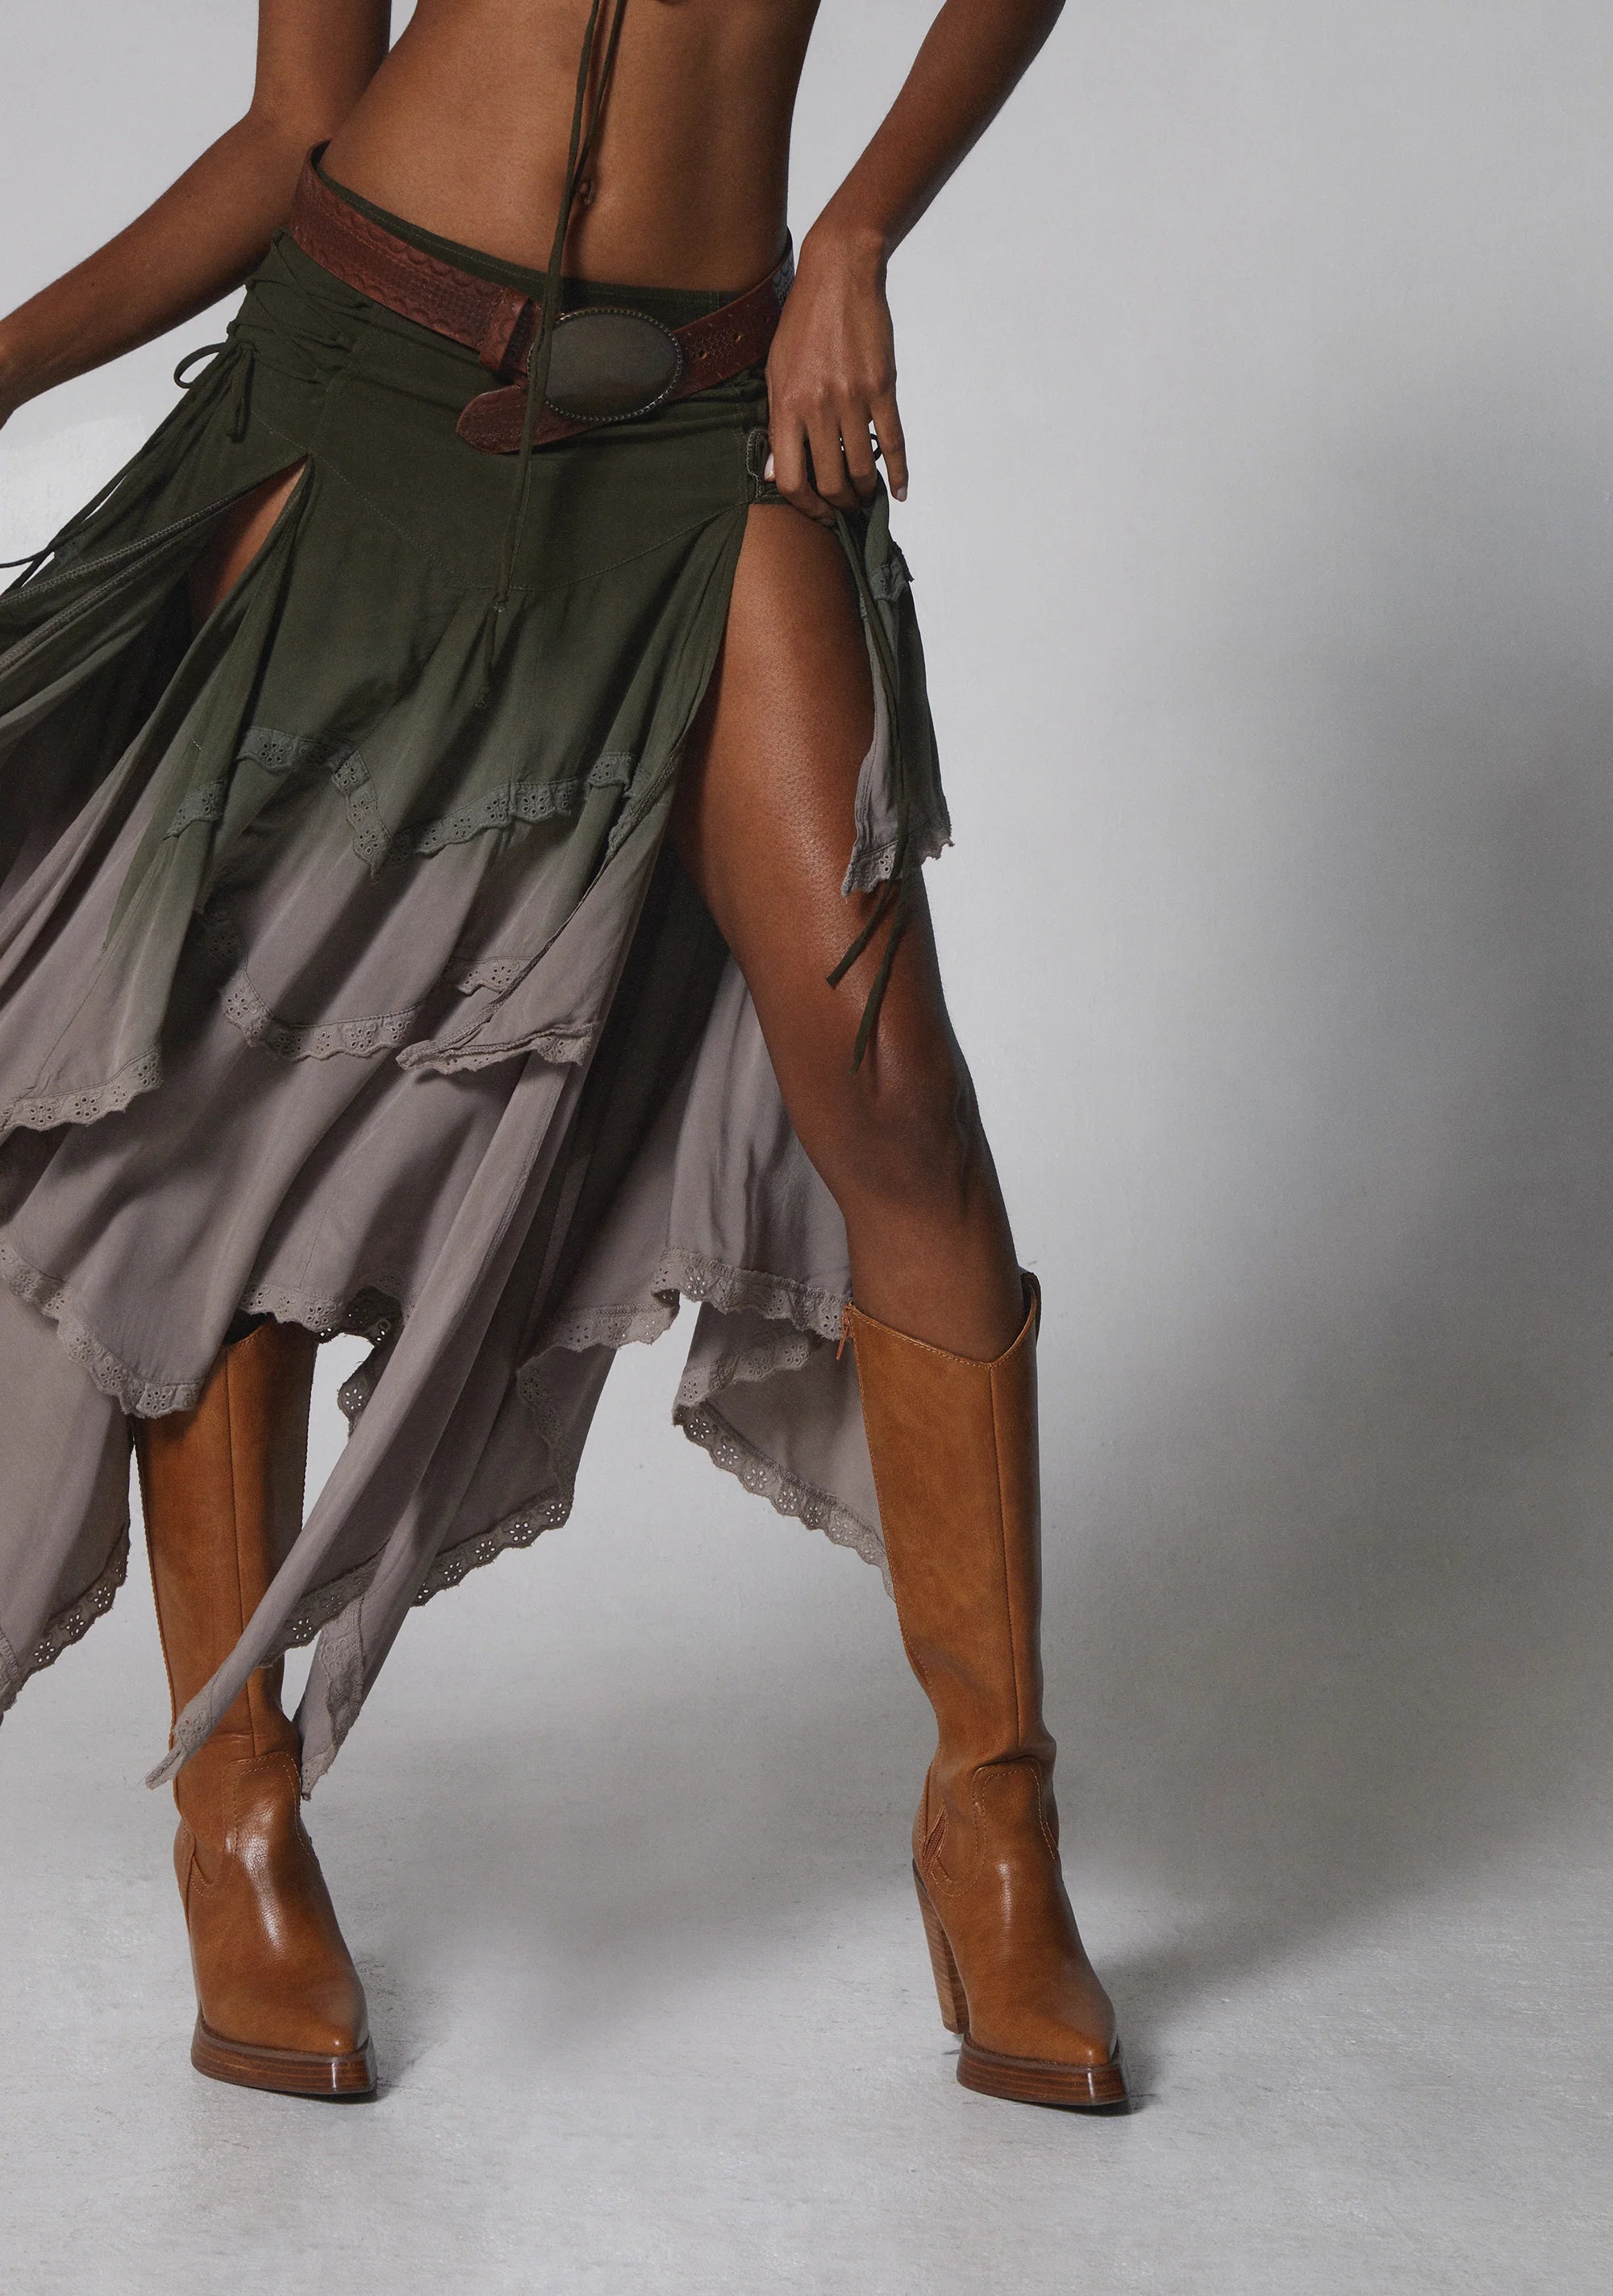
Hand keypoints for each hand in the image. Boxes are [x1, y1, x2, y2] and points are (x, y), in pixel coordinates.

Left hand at [763, 222, 908, 525]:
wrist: (839, 275)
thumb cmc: (803, 322)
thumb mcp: (776, 370)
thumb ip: (778, 423)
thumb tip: (777, 474)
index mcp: (787, 405)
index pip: (791, 479)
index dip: (804, 507)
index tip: (816, 513)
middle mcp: (819, 407)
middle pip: (830, 482)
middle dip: (839, 506)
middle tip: (844, 509)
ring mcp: (853, 399)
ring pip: (862, 469)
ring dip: (865, 493)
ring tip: (865, 496)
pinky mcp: (883, 388)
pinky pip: (892, 443)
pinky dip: (898, 473)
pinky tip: (899, 491)